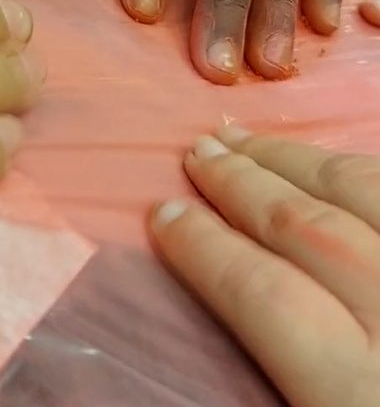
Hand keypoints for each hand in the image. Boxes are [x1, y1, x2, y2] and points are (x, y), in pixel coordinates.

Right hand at [151, 127, 379, 406]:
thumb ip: (284, 388)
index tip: (163, 215)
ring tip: (253, 141)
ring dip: (302, 162)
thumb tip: (235, 328)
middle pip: (314, 233)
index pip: (268, 299)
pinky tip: (340, 165)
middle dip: (245, 186)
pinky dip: (370, 174)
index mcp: (364, 398)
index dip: (207, 250)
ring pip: (375, 198)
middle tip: (200, 151)